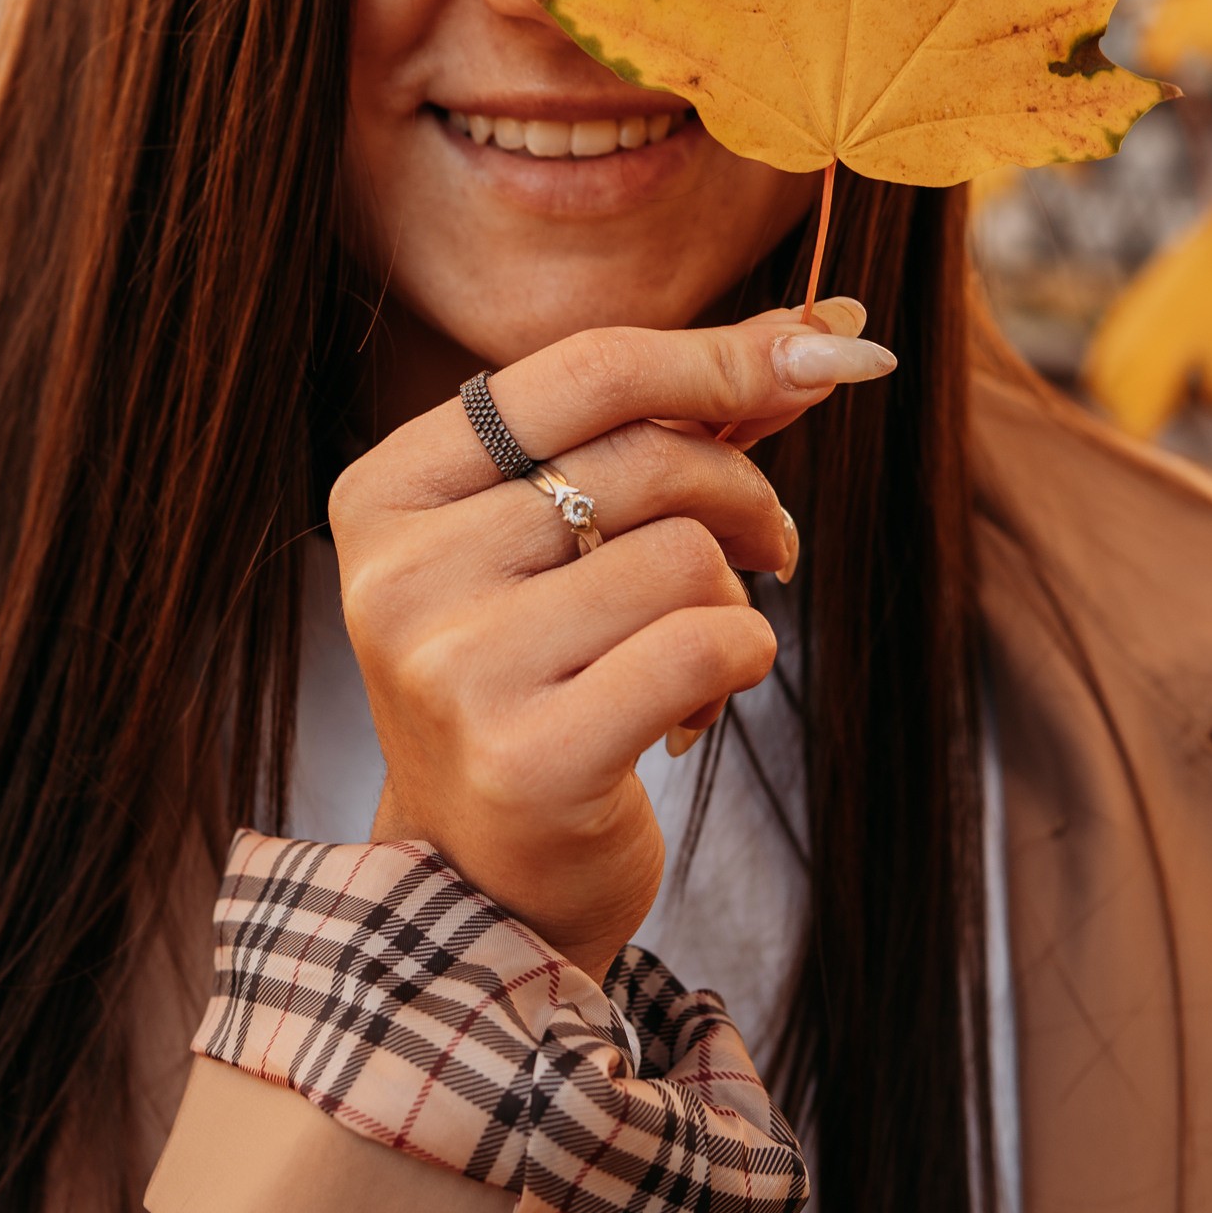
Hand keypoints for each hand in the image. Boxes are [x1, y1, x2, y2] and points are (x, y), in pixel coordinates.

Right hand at [328, 302, 894, 980]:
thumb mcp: (561, 540)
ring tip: (691, 653)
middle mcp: (399, 573)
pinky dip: (739, 661)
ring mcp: (454, 666)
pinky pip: (707, 643)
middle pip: (648, 457)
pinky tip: (694, 707)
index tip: (822, 355)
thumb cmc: (538, 682)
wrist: (485, 882)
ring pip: (685, 554)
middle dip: (743, 493)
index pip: (585, 370)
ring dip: (731, 598)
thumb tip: (823, 330)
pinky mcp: (527, 755)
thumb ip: (669, 425)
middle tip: (769, 545)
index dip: (720, 356)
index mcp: (388, 492)